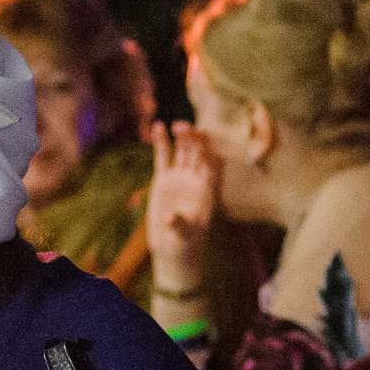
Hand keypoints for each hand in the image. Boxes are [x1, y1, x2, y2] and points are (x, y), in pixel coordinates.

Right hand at [147, 121, 219, 292]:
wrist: (173, 244)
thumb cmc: (185, 240)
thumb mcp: (185, 233)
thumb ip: (179, 223)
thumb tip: (169, 217)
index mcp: (208, 187)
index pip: (212, 163)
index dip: (208, 150)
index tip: (203, 139)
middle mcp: (196, 178)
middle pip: (197, 153)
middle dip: (193, 139)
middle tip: (185, 127)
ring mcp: (180, 176)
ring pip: (181, 151)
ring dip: (180, 137)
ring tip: (173, 125)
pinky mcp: (163, 178)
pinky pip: (163, 156)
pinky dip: (161, 142)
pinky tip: (157, 128)